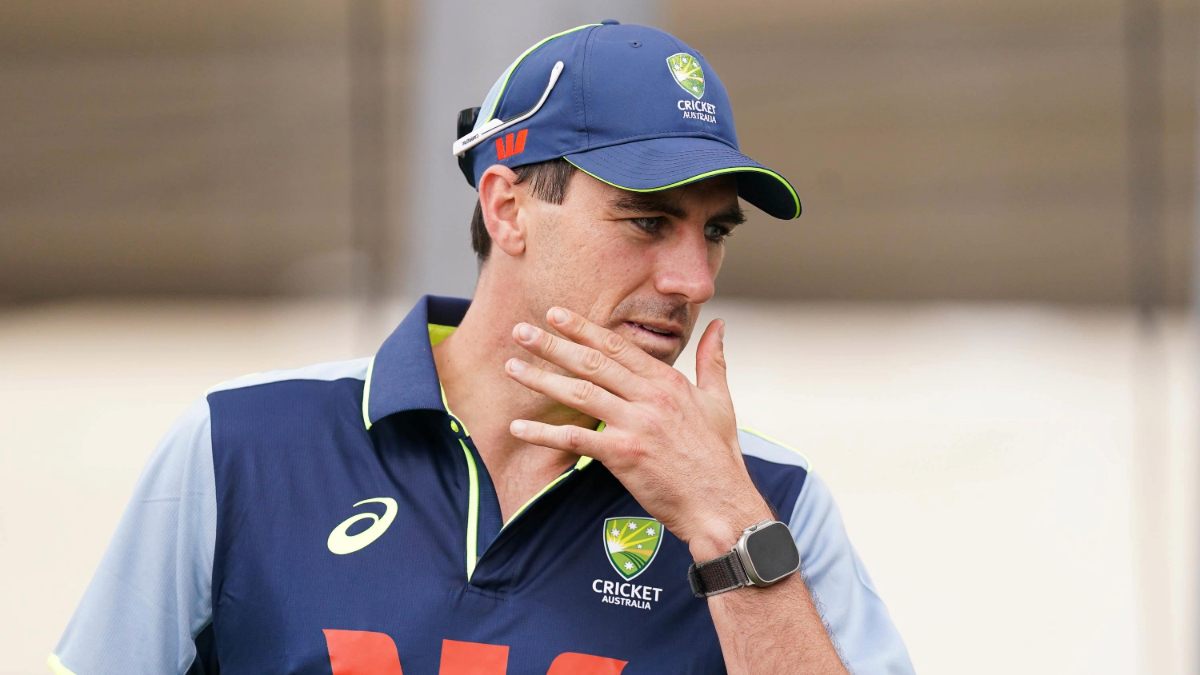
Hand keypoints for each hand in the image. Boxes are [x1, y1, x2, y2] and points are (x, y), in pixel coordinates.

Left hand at [505, 306, 773, 558]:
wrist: (720, 504)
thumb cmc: (718, 457)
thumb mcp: (720, 400)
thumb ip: (713, 359)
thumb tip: (718, 325)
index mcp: (668, 382)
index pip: (617, 346)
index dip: (583, 329)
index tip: (555, 315)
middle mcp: (650, 397)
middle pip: (592, 362)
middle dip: (552, 344)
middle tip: (520, 331)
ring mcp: (636, 425)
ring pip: (579, 393)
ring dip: (541, 379)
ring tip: (512, 367)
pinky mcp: (624, 455)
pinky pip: (576, 439)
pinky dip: (544, 433)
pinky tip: (518, 427)